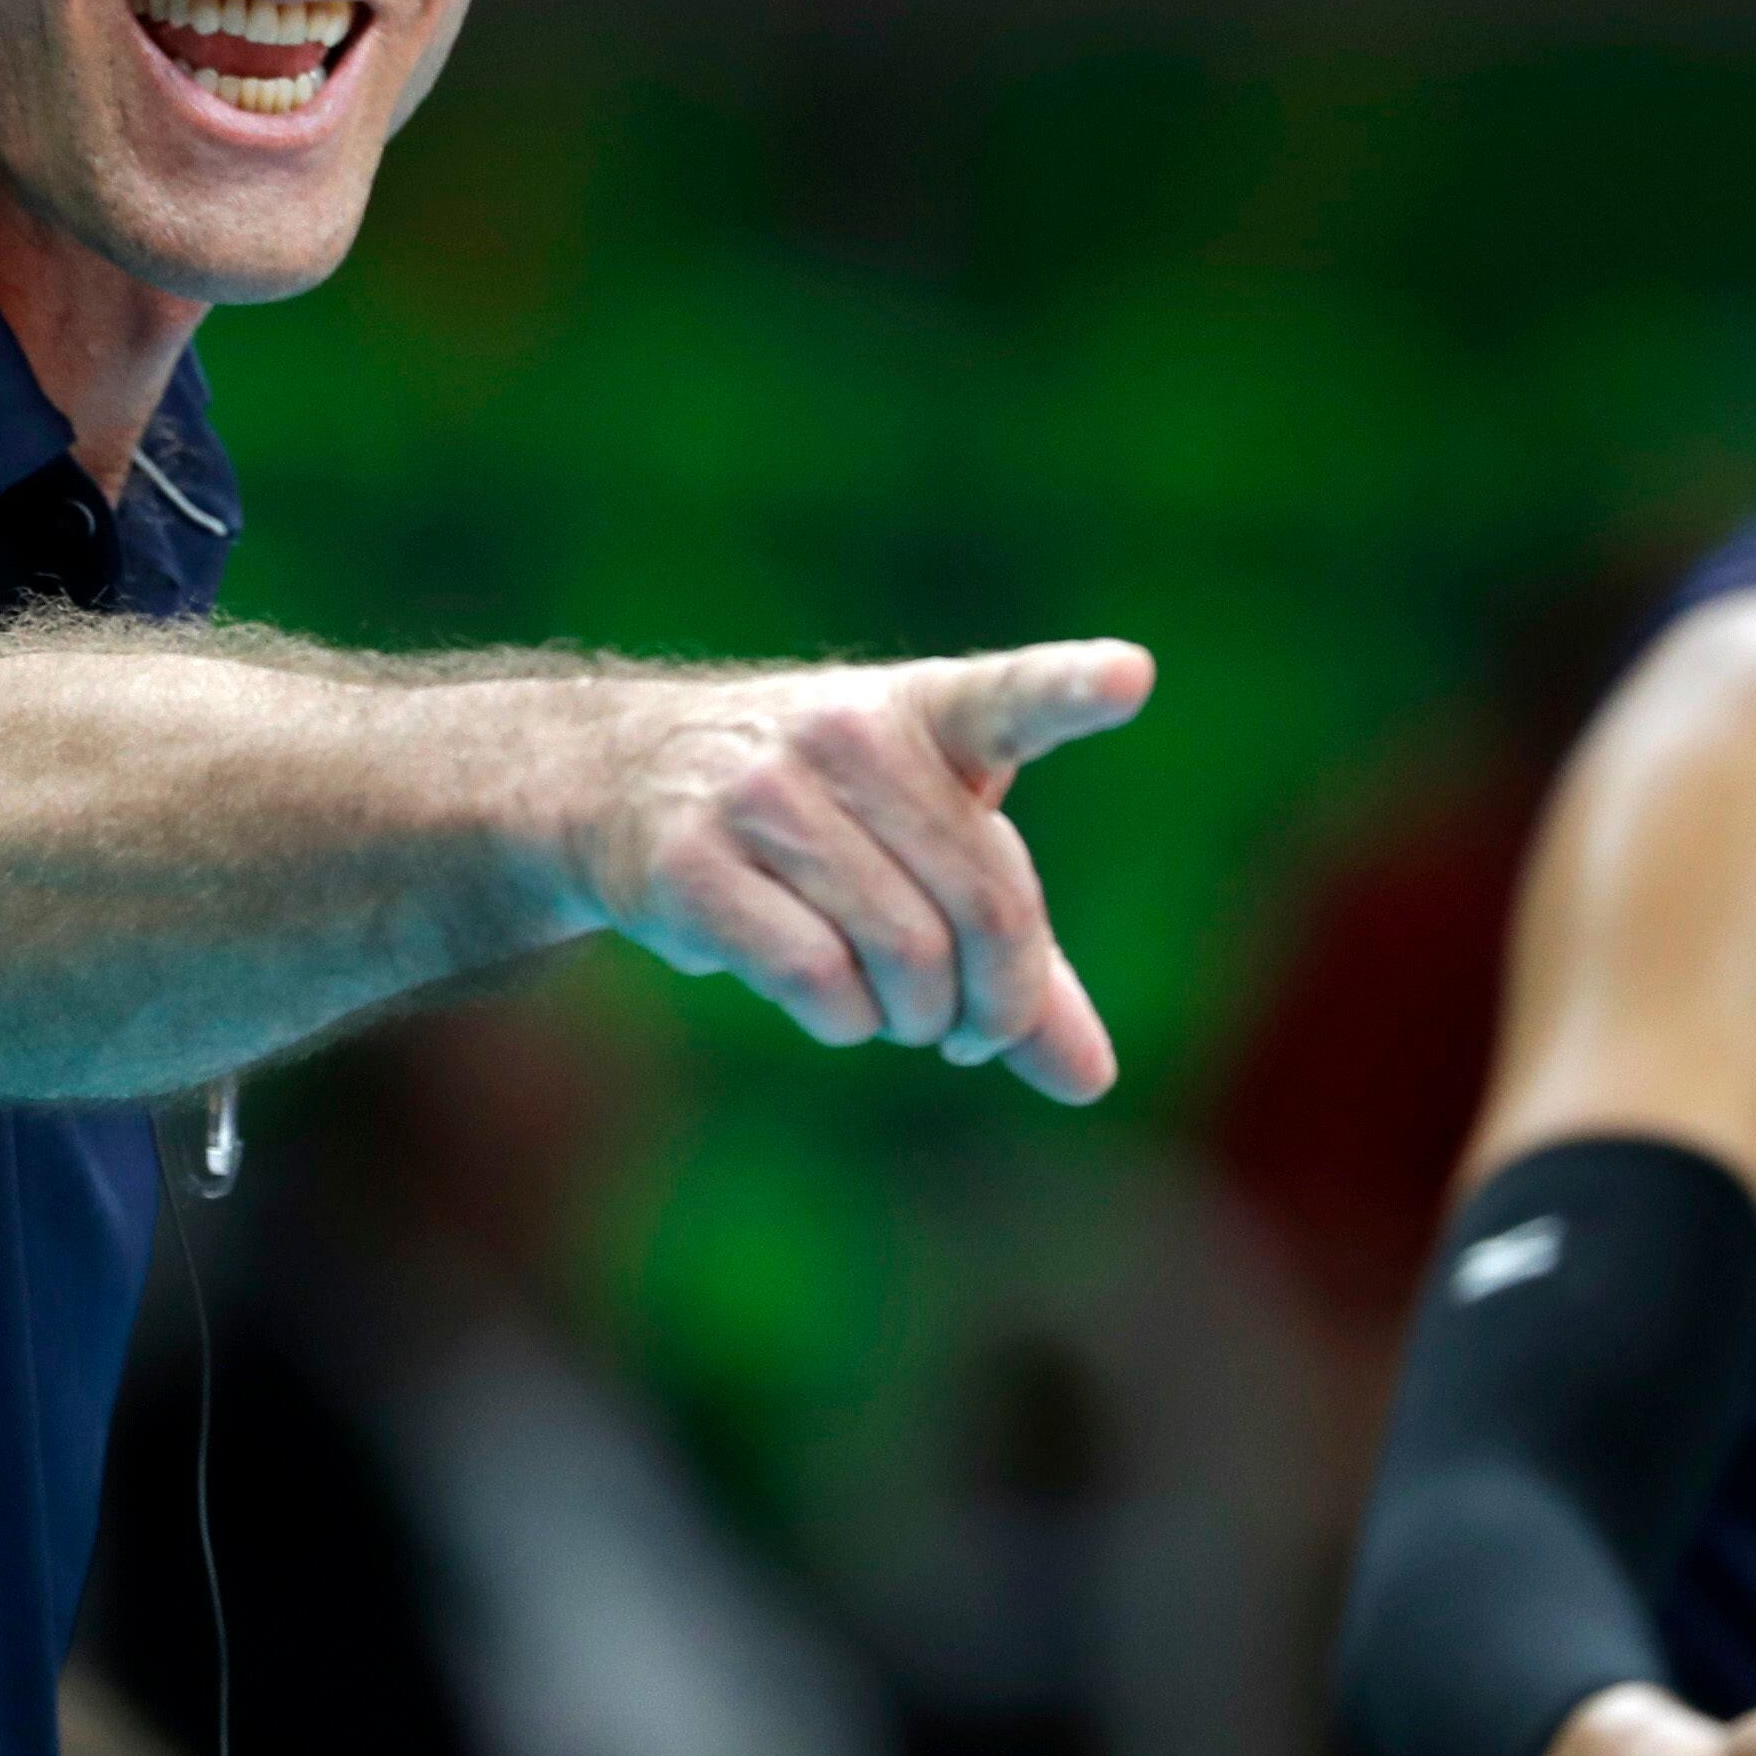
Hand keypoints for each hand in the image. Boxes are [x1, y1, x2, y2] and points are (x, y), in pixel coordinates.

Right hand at [570, 640, 1153, 1100]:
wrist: (624, 776)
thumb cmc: (828, 818)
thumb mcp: (932, 850)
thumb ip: (1021, 956)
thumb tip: (1090, 1079)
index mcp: (928, 711)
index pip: (1009, 696)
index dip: (1071, 688)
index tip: (1131, 676)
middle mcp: (850, 735)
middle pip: (985, 907)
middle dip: (999, 1001)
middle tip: (975, 1030)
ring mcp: (764, 792)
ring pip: (904, 955)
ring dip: (918, 1018)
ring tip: (899, 1009)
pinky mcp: (694, 863)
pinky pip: (818, 981)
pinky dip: (847, 1021)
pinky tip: (837, 1005)